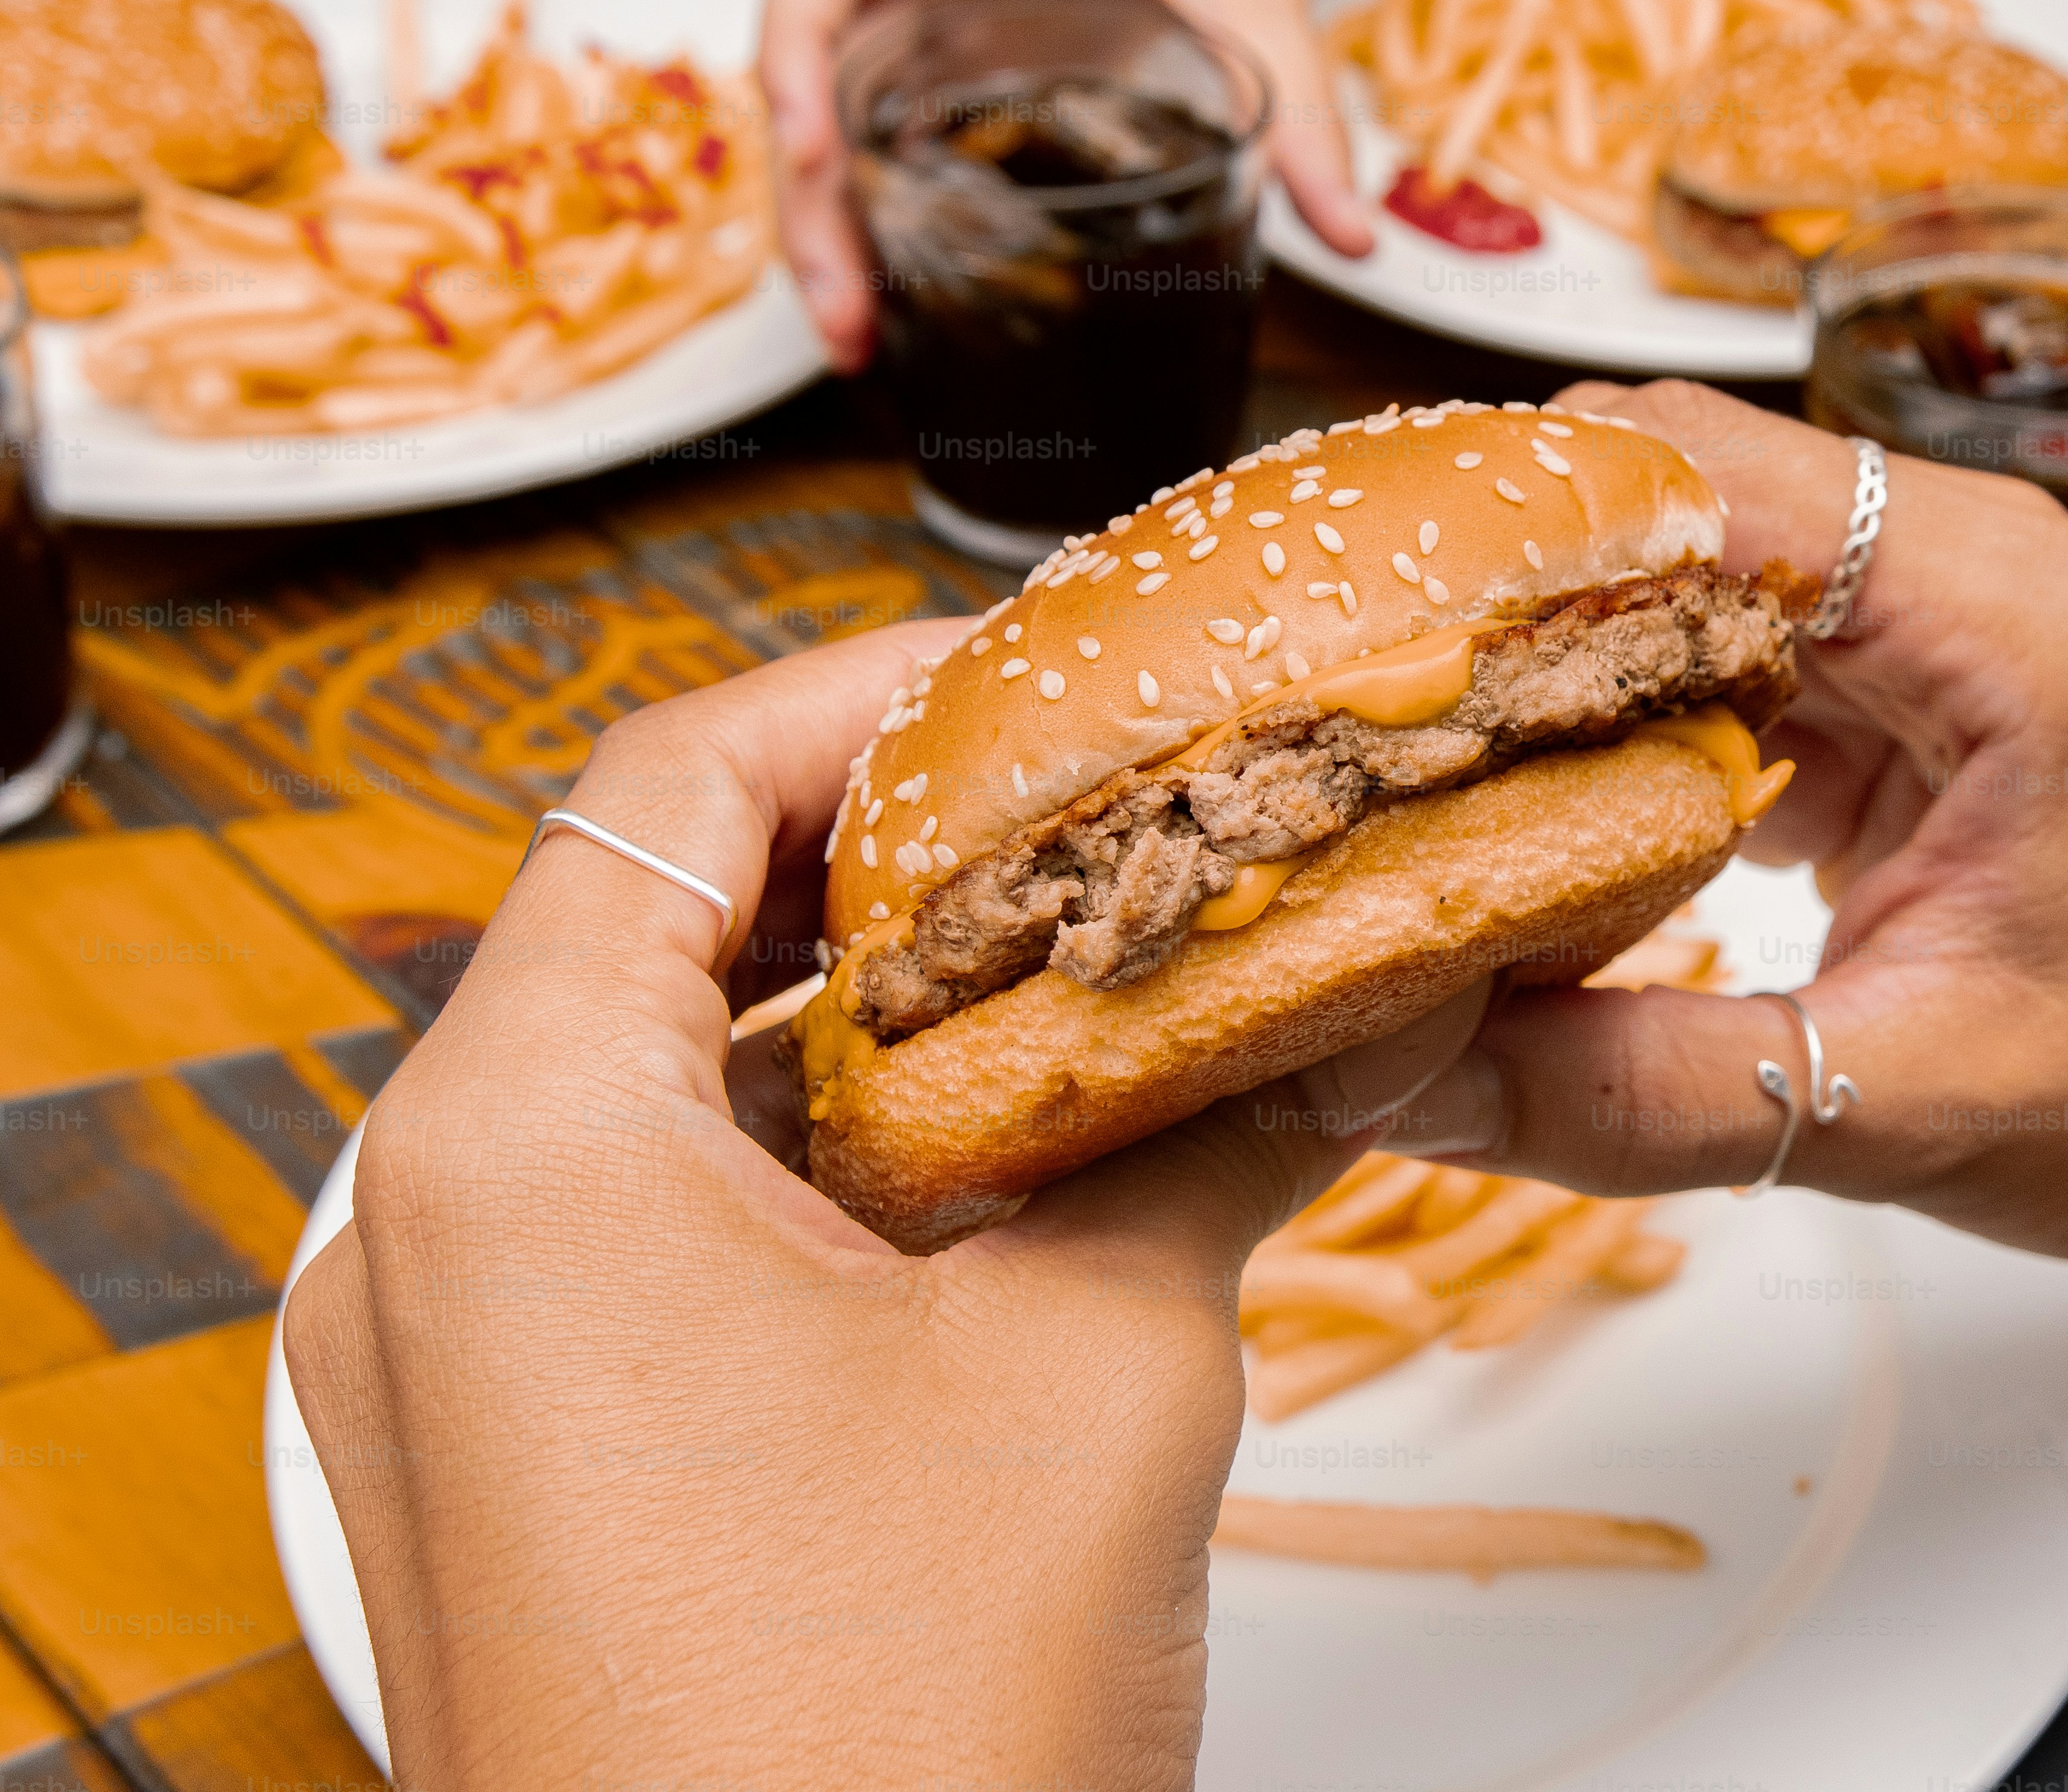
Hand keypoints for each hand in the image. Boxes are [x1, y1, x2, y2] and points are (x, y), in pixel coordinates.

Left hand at [282, 621, 1377, 1789]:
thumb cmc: (882, 1737)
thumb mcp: (1107, 1363)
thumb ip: (1213, 1129)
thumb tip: (1334, 1002)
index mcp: (513, 1142)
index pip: (676, 783)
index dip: (880, 697)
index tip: (1049, 679)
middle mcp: (434, 1235)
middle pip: (672, 923)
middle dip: (913, 865)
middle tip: (1119, 822)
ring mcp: (467, 1368)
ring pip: (683, 1090)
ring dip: (893, 1024)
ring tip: (1104, 979)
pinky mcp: (535, 1474)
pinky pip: (676, 1237)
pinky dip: (847, 1172)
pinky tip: (1034, 1171)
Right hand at [760, 0, 1370, 367]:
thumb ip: (1302, 108)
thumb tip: (1352, 237)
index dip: (793, 44)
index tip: (808, 148)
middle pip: (806, 44)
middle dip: (804, 183)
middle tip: (841, 312)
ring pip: (823, 91)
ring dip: (821, 210)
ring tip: (851, 331)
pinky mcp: (938, 31)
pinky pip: (866, 108)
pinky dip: (862, 195)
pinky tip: (879, 281)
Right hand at [1397, 381, 2067, 1267]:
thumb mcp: (1893, 1109)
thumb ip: (1635, 1092)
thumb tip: (1392, 1067)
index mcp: (1999, 611)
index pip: (1698, 472)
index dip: (1512, 539)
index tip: (1358, 636)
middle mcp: (1970, 562)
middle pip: (1670, 481)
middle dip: (1501, 585)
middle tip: (1345, 709)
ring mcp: (1941, 608)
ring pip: (1684, 554)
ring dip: (1551, 649)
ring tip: (1410, 755)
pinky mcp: (1910, 674)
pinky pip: (1726, 636)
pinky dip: (1621, 706)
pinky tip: (1540, 809)